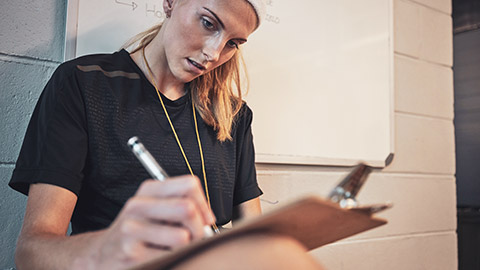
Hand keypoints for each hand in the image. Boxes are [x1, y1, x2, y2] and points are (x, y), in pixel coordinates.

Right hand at [76, 175, 215, 268]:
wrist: (101, 254)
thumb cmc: (137, 231)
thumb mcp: (154, 208)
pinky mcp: (131, 254)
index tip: (206, 218)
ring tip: (175, 248)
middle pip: (187, 209)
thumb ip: (180, 204)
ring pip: (182, 237)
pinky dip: (173, 258)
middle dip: (199, 227)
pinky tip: (161, 256)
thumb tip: (207, 217)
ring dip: (186, 248)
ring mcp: (132, 230)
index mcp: (148, 189)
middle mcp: (138, 205)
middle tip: (195, 237)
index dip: (204, 204)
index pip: (189, 185)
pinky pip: (170, 256)